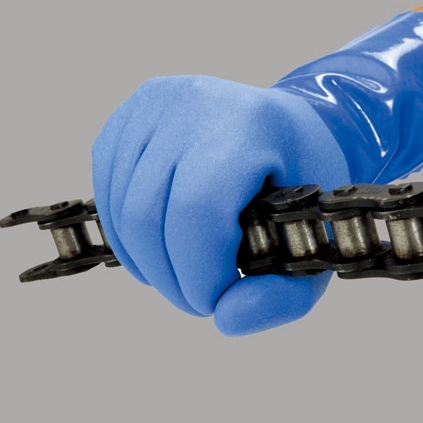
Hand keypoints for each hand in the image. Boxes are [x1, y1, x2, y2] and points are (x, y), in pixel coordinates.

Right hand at [92, 75, 349, 334]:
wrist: (287, 126)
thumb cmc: (304, 180)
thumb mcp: (315, 240)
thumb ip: (283, 296)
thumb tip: (225, 320)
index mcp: (249, 124)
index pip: (197, 212)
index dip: (198, 274)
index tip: (215, 299)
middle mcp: (194, 102)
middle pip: (147, 212)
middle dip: (167, 277)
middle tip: (195, 295)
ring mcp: (155, 102)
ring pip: (120, 205)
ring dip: (144, 259)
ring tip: (177, 271)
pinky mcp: (130, 114)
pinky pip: (107, 186)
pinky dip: (125, 230)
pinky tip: (155, 242)